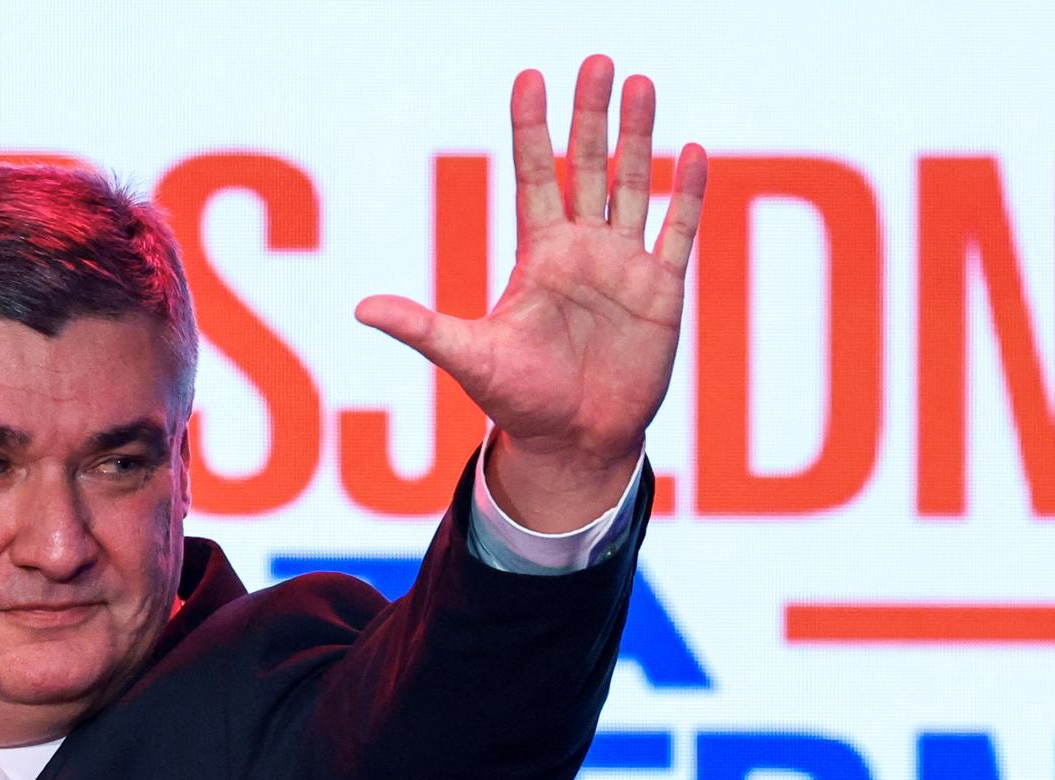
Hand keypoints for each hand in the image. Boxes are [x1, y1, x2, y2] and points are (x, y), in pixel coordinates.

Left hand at [355, 55, 706, 530]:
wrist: (573, 443)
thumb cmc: (518, 401)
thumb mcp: (468, 358)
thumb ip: (422, 328)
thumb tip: (361, 309)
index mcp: (537, 255)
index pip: (535, 177)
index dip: (532, 129)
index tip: (530, 77)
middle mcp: (581, 250)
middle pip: (587, 167)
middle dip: (591, 115)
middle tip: (597, 61)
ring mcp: (623, 267)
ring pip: (634, 186)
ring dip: (640, 138)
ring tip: (642, 84)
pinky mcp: (661, 293)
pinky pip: (676, 233)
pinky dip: (687, 196)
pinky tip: (693, 153)